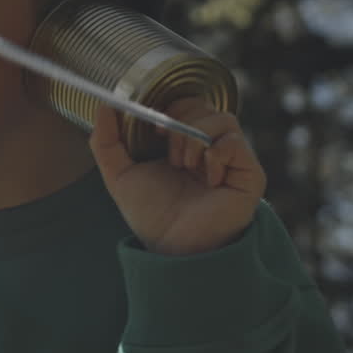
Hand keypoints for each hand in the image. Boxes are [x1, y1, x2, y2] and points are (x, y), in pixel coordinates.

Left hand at [88, 97, 265, 255]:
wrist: (174, 249)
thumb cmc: (151, 215)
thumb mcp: (119, 175)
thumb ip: (106, 141)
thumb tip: (103, 105)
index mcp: (182, 142)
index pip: (182, 103)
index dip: (167, 107)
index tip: (151, 127)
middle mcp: (209, 146)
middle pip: (202, 105)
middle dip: (179, 122)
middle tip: (167, 151)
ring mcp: (230, 159)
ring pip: (221, 118)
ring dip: (195, 138)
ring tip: (184, 165)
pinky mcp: (249, 174)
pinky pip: (235, 143)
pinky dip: (215, 154)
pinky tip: (206, 178)